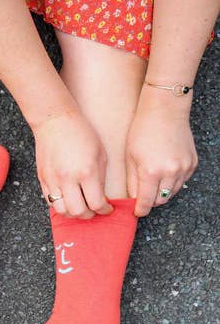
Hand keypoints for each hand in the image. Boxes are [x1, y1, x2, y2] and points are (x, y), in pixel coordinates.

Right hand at [33, 110, 111, 218]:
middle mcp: (68, 179)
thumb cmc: (80, 132)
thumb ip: (101, 178)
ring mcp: (53, 180)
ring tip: (80, 206)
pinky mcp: (42, 179)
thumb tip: (101, 197)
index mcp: (86, 172)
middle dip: (89, 215)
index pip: (96, 203)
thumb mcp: (100, 153)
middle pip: (78, 211)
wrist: (54, 120)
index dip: (105, 210)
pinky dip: (60, 205)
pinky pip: (50, 202)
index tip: (107, 208)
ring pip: (62, 211)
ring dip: (73, 213)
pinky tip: (68, 199)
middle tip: (94, 210)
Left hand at [126, 86, 197, 216]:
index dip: (140, 210)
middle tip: (142, 197)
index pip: (146, 202)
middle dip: (150, 201)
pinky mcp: (192, 163)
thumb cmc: (142, 131)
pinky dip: (172, 182)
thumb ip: (132, 182)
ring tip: (151, 184)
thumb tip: (133, 199)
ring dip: (161, 193)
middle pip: (160, 200)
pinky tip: (163, 173)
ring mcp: (184, 167)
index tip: (136, 212)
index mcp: (151, 172)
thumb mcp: (130, 158)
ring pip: (172, 193)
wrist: (165, 110)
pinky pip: (181, 181)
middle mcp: (170, 172)